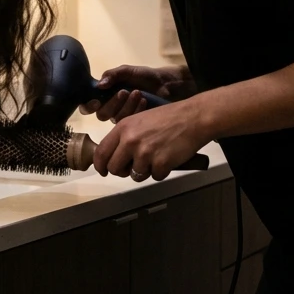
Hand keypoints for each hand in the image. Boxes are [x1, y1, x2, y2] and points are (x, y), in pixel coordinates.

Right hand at [79, 64, 196, 122]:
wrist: (166, 84)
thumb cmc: (146, 76)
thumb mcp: (128, 71)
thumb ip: (113, 75)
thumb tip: (99, 85)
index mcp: (105, 94)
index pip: (89, 105)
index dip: (89, 106)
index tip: (98, 100)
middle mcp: (111, 107)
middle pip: (101, 114)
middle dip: (112, 103)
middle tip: (124, 92)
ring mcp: (123, 117)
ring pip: (115, 119)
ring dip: (126, 106)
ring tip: (137, 93)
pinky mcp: (135, 125)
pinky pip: (129, 124)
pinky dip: (136, 110)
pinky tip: (144, 101)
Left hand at [93, 99, 208, 181]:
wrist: (193, 118)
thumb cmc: (168, 117)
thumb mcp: (140, 120)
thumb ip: (125, 136)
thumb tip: (115, 156)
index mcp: (122, 128)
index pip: (101, 152)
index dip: (101, 166)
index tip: (104, 171)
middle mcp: (130, 141)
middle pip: (114, 169)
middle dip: (123, 171)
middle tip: (134, 167)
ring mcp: (145, 153)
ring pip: (136, 175)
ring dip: (146, 170)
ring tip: (157, 156)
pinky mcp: (160, 164)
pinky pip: (155, 177)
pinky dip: (162, 171)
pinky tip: (169, 157)